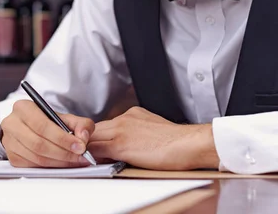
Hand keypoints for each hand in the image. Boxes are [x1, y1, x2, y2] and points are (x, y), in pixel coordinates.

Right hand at [0, 99, 94, 167]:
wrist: (32, 128)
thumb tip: (83, 137)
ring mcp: (9, 142)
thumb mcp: (65, 117)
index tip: (80, 146)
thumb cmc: (48, 122)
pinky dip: (50, 167)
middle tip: (80, 157)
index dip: (62, 138)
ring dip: (59, 162)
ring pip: (36, 157)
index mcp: (23, 108)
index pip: (42, 126)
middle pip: (38, 144)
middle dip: (63, 153)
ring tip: (75, 161)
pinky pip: (33, 166)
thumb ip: (80, 124)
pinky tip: (62, 164)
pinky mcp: (12, 157)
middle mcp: (11, 123)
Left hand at [87, 106, 219, 169]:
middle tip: (91, 154)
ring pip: (94, 138)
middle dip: (92, 141)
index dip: (101, 136)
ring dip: (91, 149)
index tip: (99, 145)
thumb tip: (131, 144)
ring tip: (92, 160)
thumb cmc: (178, 142)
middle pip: (97, 129)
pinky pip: (97, 149)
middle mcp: (125, 119)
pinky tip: (94, 164)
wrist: (187, 144)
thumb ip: (138, 133)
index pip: (108, 124)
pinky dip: (92, 157)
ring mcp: (121, 130)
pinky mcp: (120, 144)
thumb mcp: (154, 130)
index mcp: (133, 114)